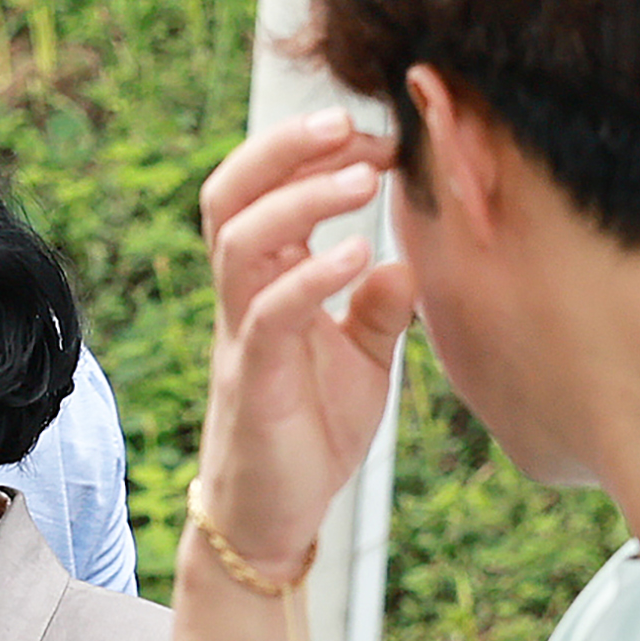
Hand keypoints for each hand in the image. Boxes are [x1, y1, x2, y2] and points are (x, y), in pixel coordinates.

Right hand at [194, 111, 417, 576]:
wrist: (274, 518)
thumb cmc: (312, 433)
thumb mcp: (365, 361)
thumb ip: (381, 309)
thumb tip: (407, 259)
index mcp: (267, 282)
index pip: (264, 190)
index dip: (309, 151)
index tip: (377, 135)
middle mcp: (243, 297)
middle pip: (232, 194)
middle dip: (285, 147)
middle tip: (349, 123)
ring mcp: (243, 335)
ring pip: (241, 240)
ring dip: (301, 198)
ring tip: (362, 178)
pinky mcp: (255, 380)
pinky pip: (270, 312)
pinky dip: (311, 275)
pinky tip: (357, 253)